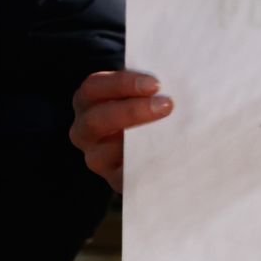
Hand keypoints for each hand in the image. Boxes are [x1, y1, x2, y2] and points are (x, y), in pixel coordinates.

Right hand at [69, 70, 172, 192]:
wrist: (156, 145)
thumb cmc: (148, 109)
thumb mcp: (143, 94)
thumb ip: (149, 87)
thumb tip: (175, 81)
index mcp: (88, 102)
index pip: (93, 88)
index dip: (122, 84)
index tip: (155, 84)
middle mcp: (84, 130)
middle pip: (95, 120)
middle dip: (131, 111)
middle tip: (166, 106)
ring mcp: (97, 157)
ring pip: (104, 152)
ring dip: (138, 140)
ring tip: (169, 131)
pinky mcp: (114, 179)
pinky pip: (124, 175)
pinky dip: (144, 164)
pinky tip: (167, 155)